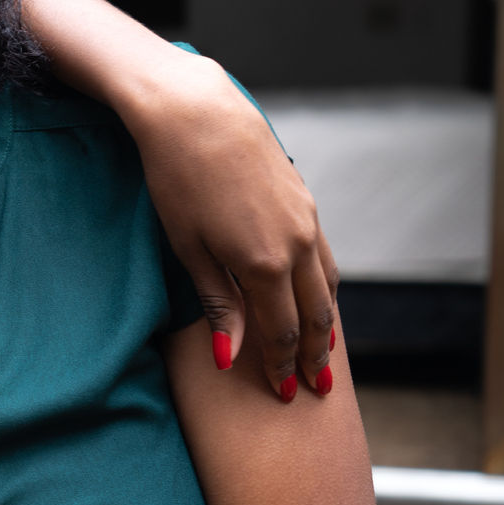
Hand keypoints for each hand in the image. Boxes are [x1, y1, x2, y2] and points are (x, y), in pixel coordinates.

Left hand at [12, 0, 337, 403]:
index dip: (283, 366)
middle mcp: (295, 244)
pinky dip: (324, 283)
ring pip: (327, 284)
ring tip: (326, 351)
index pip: (281, 331)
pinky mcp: (304, 199)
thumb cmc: (176, 178)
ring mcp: (305, 219)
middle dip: (315, 354)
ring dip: (327, 321)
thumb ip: (216, 303)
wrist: (192, 110)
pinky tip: (318, 295)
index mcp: (263, 264)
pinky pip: (323, 253)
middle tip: (316, 388)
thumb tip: (230, 356)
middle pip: (314, 314)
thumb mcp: (188, 248)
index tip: (284, 394)